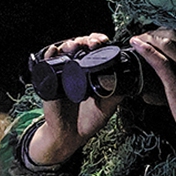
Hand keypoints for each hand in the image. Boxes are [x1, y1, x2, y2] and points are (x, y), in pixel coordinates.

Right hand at [27, 33, 124, 164]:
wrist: (69, 136)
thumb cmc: (87, 120)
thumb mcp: (107, 106)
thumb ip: (117, 93)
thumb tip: (128, 80)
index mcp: (90, 73)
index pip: (94, 50)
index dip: (98, 42)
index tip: (103, 41)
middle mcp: (76, 70)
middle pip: (79, 46)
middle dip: (86, 40)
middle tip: (92, 43)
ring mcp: (62, 74)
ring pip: (64, 51)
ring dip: (70, 43)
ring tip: (75, 45)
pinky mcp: (50, 81)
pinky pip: (47, 63)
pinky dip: (50, 54)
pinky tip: (55, 50)